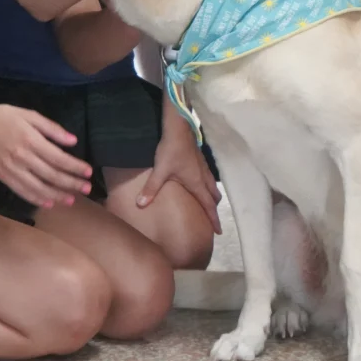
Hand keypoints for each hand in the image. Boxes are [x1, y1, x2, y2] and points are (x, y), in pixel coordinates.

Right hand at [0, 97, 93, 207]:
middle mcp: (22, 157)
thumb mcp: (30, 114)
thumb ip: (52, 128)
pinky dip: (36, 199)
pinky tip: (49, 203)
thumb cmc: (4, 115)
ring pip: (38, 187)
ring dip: (57, 195)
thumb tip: (73, 141)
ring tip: (72, 200)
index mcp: (30, 140)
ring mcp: (11, 169)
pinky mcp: (2, 176)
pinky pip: (22, 191)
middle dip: (71, 183)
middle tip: (87, 189)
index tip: (88, 171)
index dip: (75, 167)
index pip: (58, 158)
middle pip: (51, 175)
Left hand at [137, 119, 221, 233]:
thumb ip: (152, 188)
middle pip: (213, 196)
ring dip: (212, 196)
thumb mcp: (160, 170)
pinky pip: (208, 177)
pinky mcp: (200, 159)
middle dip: (213, 208)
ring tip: (207, 202)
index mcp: (196, 183)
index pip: (208, 206)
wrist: (179, 128)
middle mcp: (203, 177)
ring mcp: (203, 167)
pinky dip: (208, 185)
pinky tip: (200, 182)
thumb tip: (140, 205)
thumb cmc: (171, 150)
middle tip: (211, 218)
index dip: (214, 219)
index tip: (219, 232)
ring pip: (212, 186)